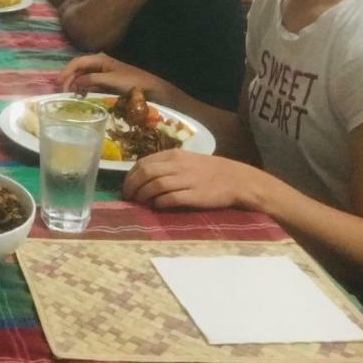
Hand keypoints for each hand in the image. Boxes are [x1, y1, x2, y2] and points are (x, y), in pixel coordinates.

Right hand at [57, 52, 159, 95]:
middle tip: (60, 92)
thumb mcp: (111, 80)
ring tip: (67, 95)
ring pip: (81, 77)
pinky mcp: (104, 82)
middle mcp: (98, 64)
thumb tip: (75, 83)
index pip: (77, 62)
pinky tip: (78, 96)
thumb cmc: (132, 82)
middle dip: (67, 79)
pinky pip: (88, 84)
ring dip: (73, 84)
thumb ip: (92, 80)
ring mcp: (101, 73)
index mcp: (99, 59)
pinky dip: (81, 89)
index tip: (58, 84)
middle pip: (77, 69)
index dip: (66, 72)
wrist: (151, 89)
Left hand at [122, 149, 263, 211]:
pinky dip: (159, 203)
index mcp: (173, 155)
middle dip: (132, 187)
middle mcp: (178, 165)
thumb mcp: (185, 160)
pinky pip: (170, 199)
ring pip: (155, 186)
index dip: (130, 176)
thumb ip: (165, 165)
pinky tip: (156, 207)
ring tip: (140, 203)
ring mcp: (186, 180)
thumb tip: (141, 176)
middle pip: (146, 174)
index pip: (143, 163)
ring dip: (143, 196)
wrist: (236, 179)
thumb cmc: (208, 170)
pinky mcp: (194, 195)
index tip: (126, 187)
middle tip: (128, 198)